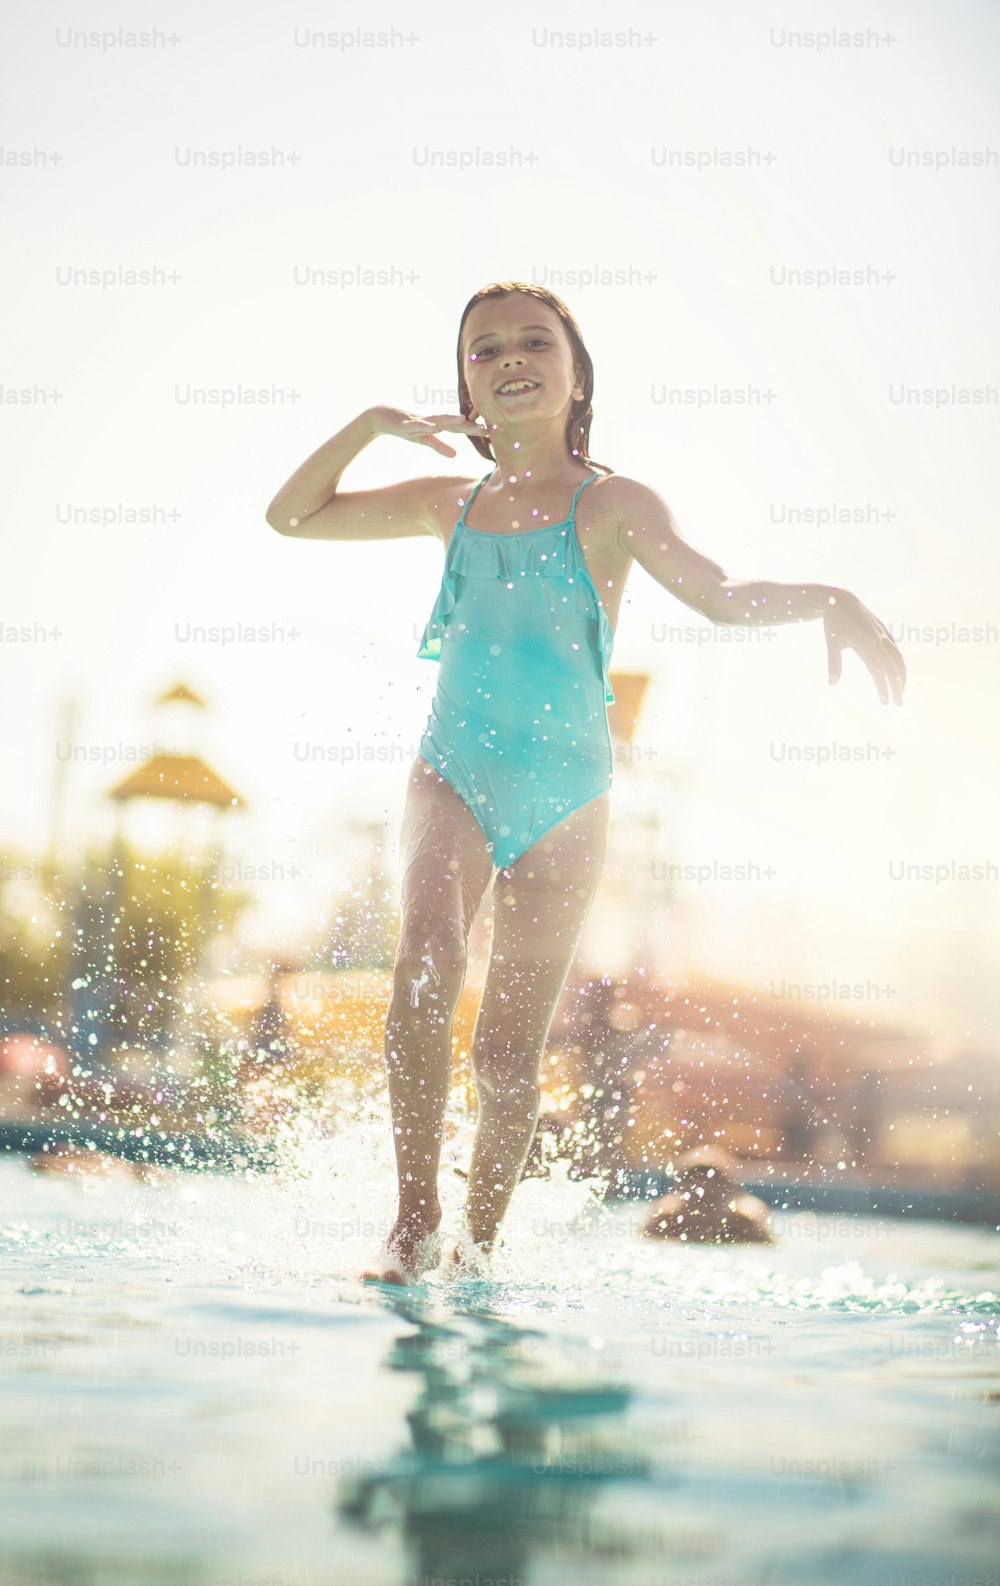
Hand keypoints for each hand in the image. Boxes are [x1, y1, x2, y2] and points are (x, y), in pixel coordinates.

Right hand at [367, 405, 486, 457]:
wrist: (381, 416)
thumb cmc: (405, 426)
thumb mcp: (424, 440)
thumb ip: (439, 446)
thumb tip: (456, 455)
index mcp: (437, 425)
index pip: (459, 428)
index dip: (474, 430)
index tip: (491, 431)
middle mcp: (431, 420)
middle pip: (453, 423)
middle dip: (469, 426)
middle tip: (486, 427)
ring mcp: (418, 420)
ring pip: (437, 420)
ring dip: (450, 419)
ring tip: (464, 420)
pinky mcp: (405, 424)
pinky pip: (416, 425)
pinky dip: (424, 425)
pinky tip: (433, 426)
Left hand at [823, 590, 905, 704]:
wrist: (841, 599)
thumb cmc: (834, 622)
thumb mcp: (831, 642)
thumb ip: (833, 663)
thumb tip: (832, 683)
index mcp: (865, 644)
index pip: (878, 671)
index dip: (883, 687)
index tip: (885, 702)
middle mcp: (878, 640)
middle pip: (892, 668)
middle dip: (897, 687)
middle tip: (898, 704)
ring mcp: (883, 635)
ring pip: (898, 658)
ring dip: (902, 675)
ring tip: (901, 691)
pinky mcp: (884, 631)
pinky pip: (895, 649)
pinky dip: (899, 662)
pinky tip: (898, 672)